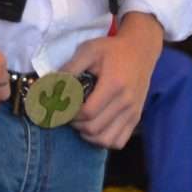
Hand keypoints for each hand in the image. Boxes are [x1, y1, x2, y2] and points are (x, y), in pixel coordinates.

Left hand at [62, 14, 162, 148]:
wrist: (140, 50)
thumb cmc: (112, 50)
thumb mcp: (88, 50)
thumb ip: (70, 68)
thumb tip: (50, 85)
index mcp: (114, 85)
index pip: (87, 112)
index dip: (70, 114)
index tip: (62, 107)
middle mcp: (126, 102)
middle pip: (94, 128)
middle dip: (75, 125)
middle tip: (68, 114)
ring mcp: (133, 113)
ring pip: (106, 140)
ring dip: (87, 136)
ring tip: (80, 122)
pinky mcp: (136, 118)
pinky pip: (118, 142)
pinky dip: (103, 140)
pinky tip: (95, 128)